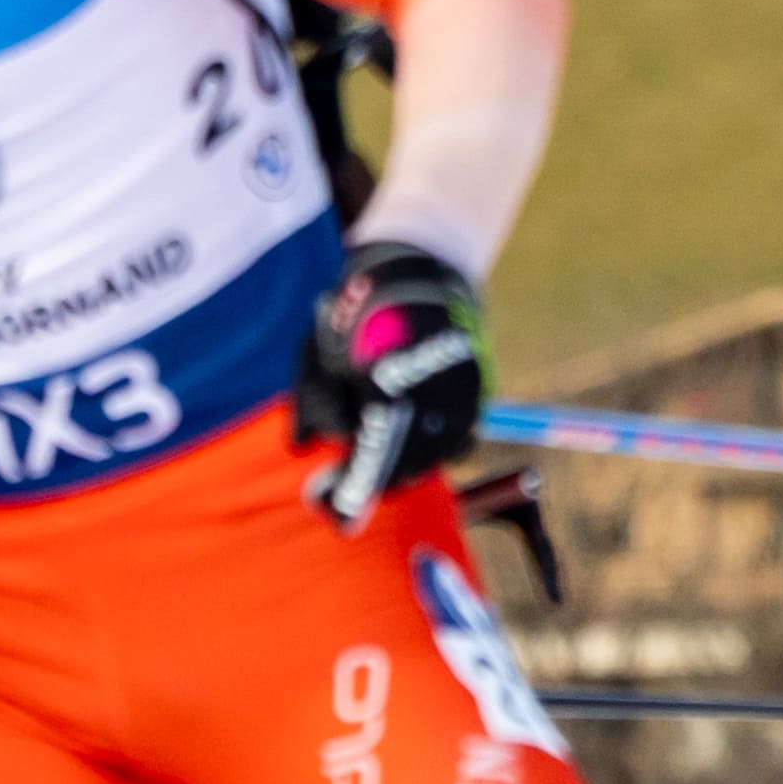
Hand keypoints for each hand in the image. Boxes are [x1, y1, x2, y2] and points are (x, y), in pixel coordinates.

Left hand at [293, 239, 489, 531]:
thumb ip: (312, 402)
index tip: (335, 515)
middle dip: (372, 480)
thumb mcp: (320, 353)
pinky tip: (407, 426)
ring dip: (404, 463)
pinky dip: (432, 444)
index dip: (352, 494)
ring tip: (375, 442)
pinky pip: (459, 439)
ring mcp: (462, 395)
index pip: (373, 460)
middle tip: (340, 481)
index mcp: (387, 386)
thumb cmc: (359, 311)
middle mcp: (432, 396)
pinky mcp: (480, 393)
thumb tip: (302, 448)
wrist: (417, 267)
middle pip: (406, 470)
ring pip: (436, 459)